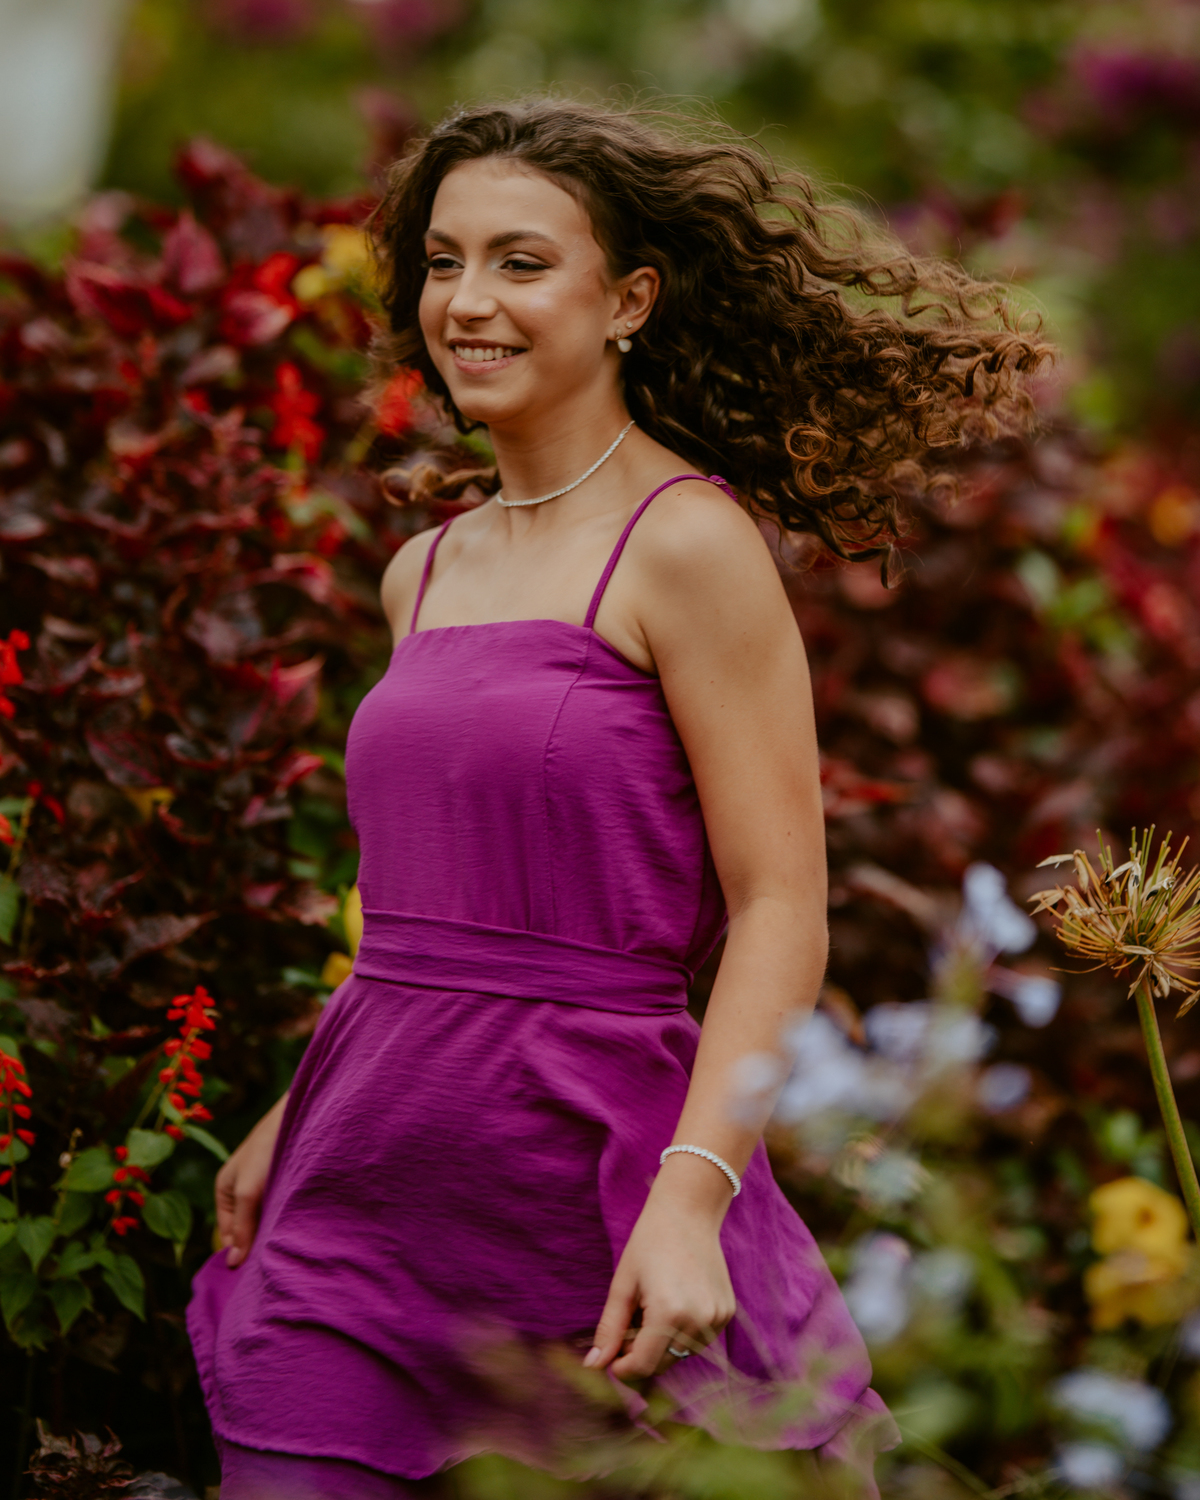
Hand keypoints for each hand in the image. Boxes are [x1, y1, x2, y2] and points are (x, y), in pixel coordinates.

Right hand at [215, 1092, 287, 1267]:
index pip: (228, 1235)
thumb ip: (242, 1226)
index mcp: (225, 1191)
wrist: (302, 1114)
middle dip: (258, 1246)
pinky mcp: (285, 1182)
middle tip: (274, 1268)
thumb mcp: (248, 1190)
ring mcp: (265, 1186)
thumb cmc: (268, 1148)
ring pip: (267, 1220)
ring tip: (288, 1253)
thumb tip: (232, 1264)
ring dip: (275, 1234)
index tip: (256, 1276)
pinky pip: (282, 1209)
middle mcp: (243, 1191)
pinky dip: (288, 1221)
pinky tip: (300, 1232)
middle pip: (248, 1229)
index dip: (240, 1254)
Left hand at [584, 1159, 735, 1378]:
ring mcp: (717, 1318)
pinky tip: (676, 1304)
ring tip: (654, 1309)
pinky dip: (684, 1333)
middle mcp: (698, 1320)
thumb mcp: (623, 1285)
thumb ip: (610, 1329)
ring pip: (682, 1354)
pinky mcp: (727, 1313)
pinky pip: (699, 1340)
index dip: (623, 1369)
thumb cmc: (649, 1244)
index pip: (643, 1366)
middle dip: (642, 1355)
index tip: (612, 1360)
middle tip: (631, 1324)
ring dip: (664, 1345)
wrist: (688, 1213)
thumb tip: (594, 1367)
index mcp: (668, 1312)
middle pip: (663, 1364)